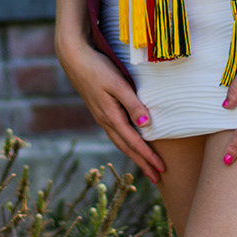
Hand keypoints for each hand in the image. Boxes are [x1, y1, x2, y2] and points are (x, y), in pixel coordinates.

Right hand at [58, 42, 165, 183]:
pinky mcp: (100, 109)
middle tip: (157, 178)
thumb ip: (133, 104)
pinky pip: (115, 132)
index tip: (161, 169)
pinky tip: (130, 142)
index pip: (134, 142)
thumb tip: (146, 126)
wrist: (74, 58)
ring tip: (146, 165)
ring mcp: (101, 116)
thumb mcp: (118, 84)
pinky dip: (125, 142)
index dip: (148, 157)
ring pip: (120, 141)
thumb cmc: (98, 68)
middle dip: (142, 163)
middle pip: (127, 147)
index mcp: (111, 116)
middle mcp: (105, 120)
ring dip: (134, 155)